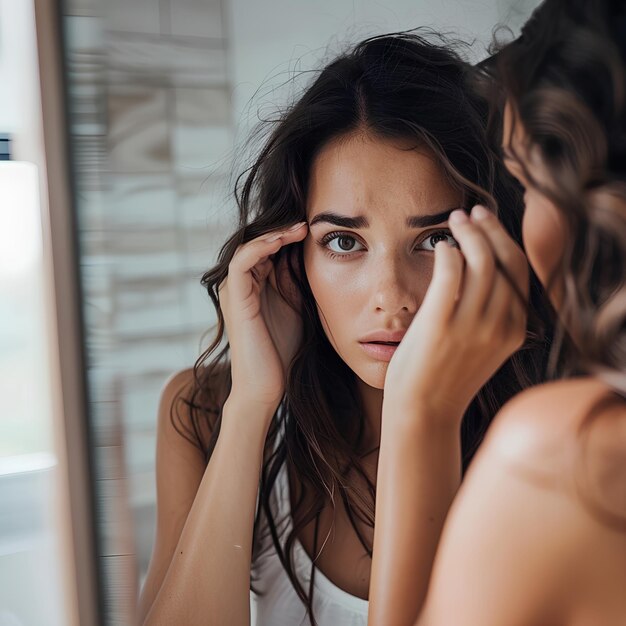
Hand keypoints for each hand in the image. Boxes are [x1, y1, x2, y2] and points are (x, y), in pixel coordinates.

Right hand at [218, 222, 307, 412]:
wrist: (267, 384)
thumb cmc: (282, 349)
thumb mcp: (296, 304)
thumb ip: (295, 279)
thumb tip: (309, 251)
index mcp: (254, 284)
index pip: (268, 248)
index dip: (288, 235)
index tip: (315, 228)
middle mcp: (240, 283)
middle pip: (257, 243)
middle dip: (282, 230)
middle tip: (308, 222)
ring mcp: (234, 289)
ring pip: (248, 246)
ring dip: (274, 234)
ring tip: (300, 228)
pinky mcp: (234, 297)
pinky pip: (242, 261)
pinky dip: (261, 246)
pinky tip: (283, 241)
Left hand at [384, 205, 528, 426]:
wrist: (424, 412)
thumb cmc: (446, 377)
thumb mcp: (483, 346)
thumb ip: (490, 313)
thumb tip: (480, 267)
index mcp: (514, 331)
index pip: (519, 272)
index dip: (504, 240)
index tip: (488, 221)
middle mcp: (499, 327)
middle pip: (503, 261)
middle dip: (487, 228)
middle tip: (468, 213)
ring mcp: (471, 327)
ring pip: (480, 262)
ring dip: (467, 234)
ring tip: (452, 222)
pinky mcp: (441, 326)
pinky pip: (450, 274)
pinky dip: (447, 253)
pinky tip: (439, 247)